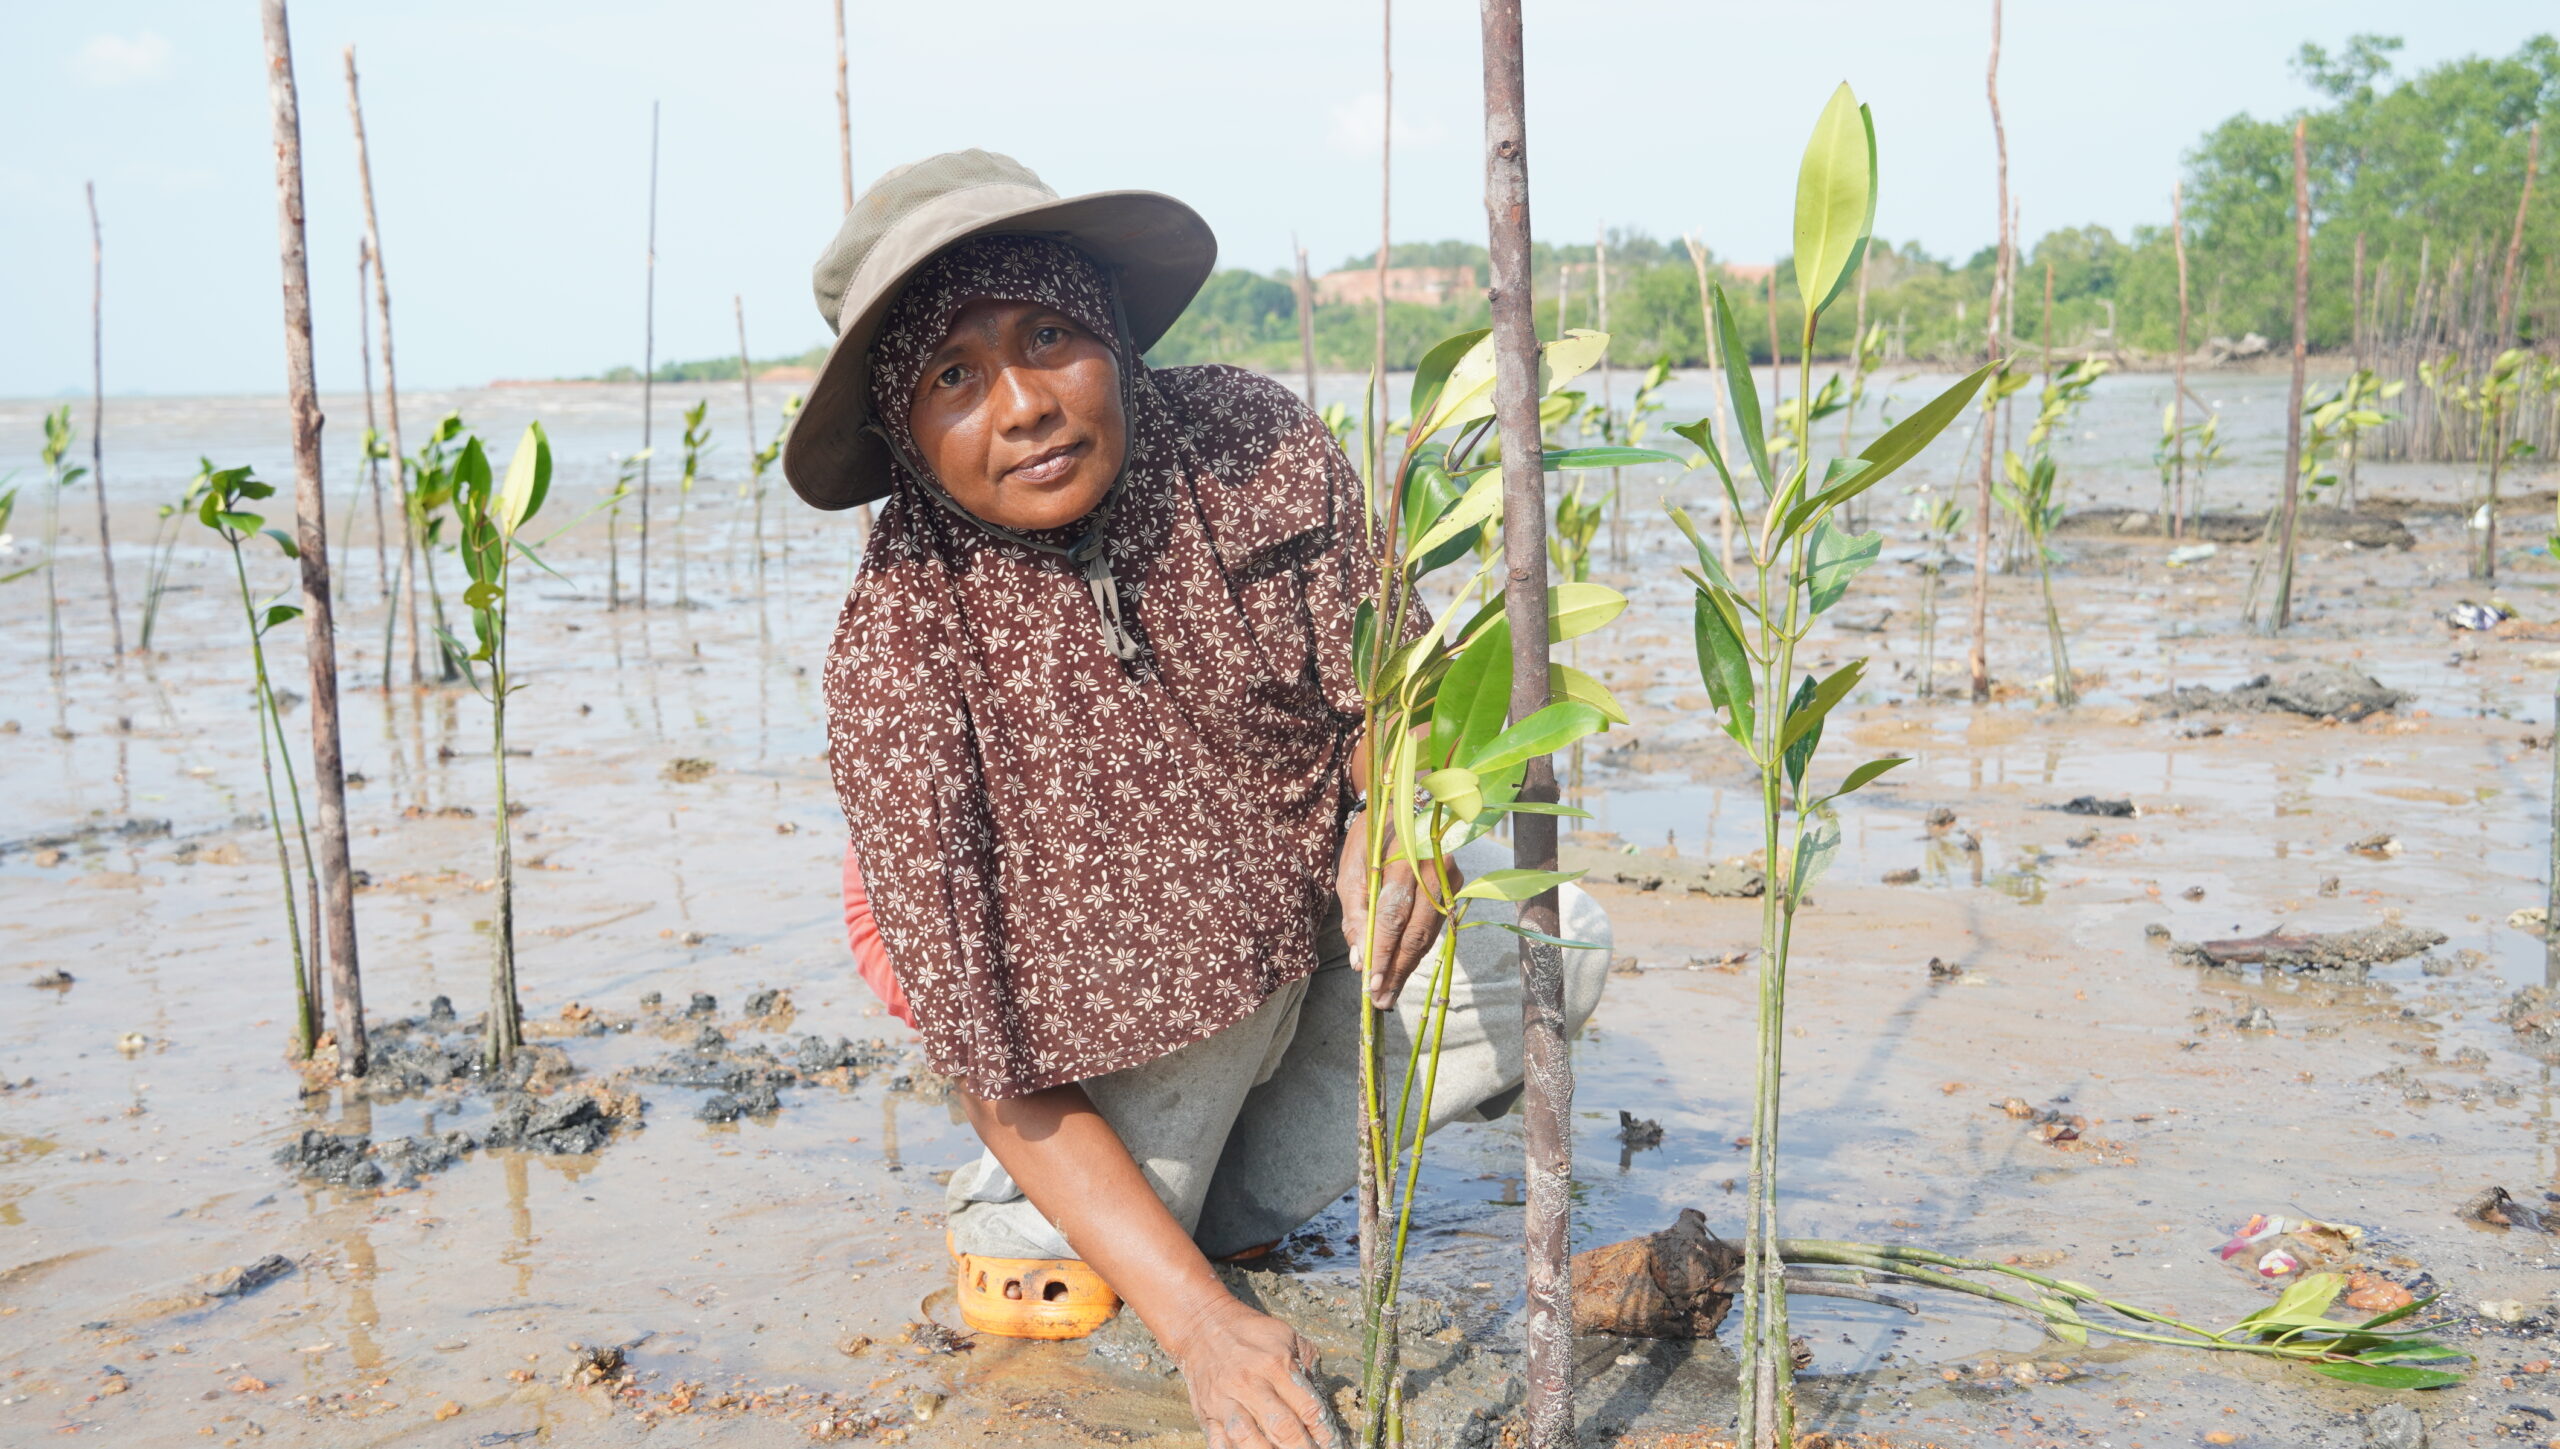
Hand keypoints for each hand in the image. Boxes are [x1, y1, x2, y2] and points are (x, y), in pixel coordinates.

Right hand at [1166, 1294, 1339, 1448]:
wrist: (1202, 1325)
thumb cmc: (1251, 1334)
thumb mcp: (1286, 1336)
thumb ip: (1307, 1366)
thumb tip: (1323, 1399)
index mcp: (1275, 1364)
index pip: (1308, 1407)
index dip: (1324, 1432)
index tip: (1332, 1444)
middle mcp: (1250, 1383)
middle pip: (1282, 1427)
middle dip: (1302, 1448)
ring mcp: (1225, 1401)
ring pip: (1247, 1438)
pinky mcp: (1206, 1414)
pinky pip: (1217, 1442)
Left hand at [1335, 824, 1460, 1009]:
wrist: (1403, 808)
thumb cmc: (1370, 840)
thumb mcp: (1351, 871)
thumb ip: (1355, 914)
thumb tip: (1360, 960)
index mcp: (1402, 857)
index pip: (1393, 916)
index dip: (1382, 952)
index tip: (1370, 984)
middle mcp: (1433, 868)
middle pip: (1416, 931)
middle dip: (1396, 970)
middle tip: (1380, 1000)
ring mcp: (1449, 878)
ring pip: (1428, 934)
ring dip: (1407, 966)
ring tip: (1388, 993)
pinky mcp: (1455, 887)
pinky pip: (1435, 927)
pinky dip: (1417, 950)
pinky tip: (1401, 969)